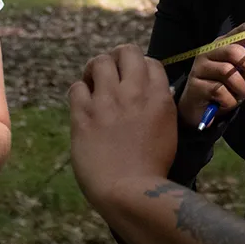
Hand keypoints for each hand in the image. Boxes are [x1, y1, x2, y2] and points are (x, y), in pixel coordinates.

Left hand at [69, 45, 176, 205]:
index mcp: (159, 98)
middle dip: (118, 58)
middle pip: (126, 51)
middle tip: (112, 73)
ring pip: (98, 62)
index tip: (134, 80)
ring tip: (93, 83)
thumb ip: (161, 109)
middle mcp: (134, 92)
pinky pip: (76, 87)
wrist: (129, 192)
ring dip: (95, 70)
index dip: (141, 68)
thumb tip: (155, 96)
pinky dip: (79, 91)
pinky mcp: (83, 115)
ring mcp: (107, 102)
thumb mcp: (168, 132)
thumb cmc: (153, 171)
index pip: (150, 62)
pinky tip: (83, 104)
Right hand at [176, 19, 244, 126]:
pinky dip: (230, 101)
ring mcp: (200, 67)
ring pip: (229, 73)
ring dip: (242, 89)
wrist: (199, 111)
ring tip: (238, 96)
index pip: (241, 31)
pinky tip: (224, 103)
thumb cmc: (223, 90)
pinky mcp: (195, 85)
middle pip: (236, 52)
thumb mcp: (244, 78)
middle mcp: (209, 51)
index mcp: (223, 45)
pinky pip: (220, 91)